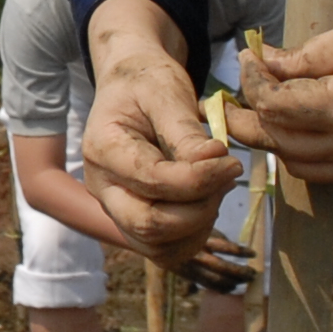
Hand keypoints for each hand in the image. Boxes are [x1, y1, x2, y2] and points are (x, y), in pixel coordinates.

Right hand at [78, 47, 247, 258]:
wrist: (131, 85)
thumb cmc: (146, 82)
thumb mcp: (166, 92)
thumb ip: (185, 132)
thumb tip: (213, 162)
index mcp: (102, 149)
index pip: (153, 181)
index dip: (199, 179)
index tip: (231, 161)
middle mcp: (101, 186)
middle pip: (149, 226)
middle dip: (199, 210)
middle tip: (227, 176)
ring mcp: (114, 208)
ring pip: (157, 246)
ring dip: (198, 226)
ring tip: (217, 186)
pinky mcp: (132, 219)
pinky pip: (163, 249)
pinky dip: (192, 236)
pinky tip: (207, 202)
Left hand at [237, 1, 332, 183]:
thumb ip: (304, 57)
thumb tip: (263, 63)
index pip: (277, 108)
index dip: (253, 84)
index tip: (247, 60)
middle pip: (281, 144)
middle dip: (252, 120)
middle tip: (237, 95)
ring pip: (301, 166)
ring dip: (277, 141)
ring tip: (266, 110)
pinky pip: (330, 171)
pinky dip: (306, 153)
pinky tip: (302, 125)